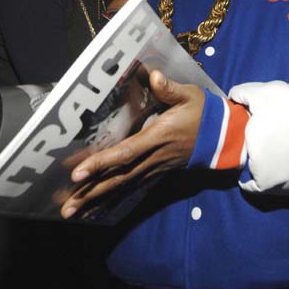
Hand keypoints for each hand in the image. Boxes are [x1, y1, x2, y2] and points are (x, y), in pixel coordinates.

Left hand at [60, 70, 204, 218]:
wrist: (222, 137)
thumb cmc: (203, 114)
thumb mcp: (189, 96)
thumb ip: (169, 88)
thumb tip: (152, 75)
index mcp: (157, 137)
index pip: (125, 153)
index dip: (101, 163)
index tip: (76, 174)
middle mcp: (153, 157)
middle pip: (118, 178)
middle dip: (91, 193)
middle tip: (66, 210)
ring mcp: (155, 168)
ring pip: (122, 186)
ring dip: (96, 200)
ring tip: (72, 212)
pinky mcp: (157, 171)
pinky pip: (131, 187)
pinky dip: (112, 197)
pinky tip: (96, 205)